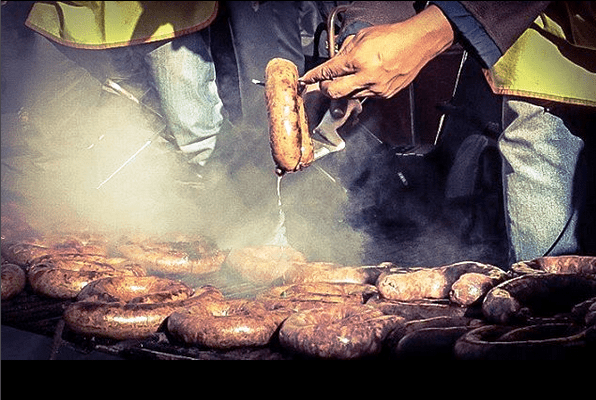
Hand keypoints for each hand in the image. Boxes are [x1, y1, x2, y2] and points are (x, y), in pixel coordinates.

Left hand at [300, 5, 453, 99]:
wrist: (417, 43)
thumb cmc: (392, 37)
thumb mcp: (362, 37)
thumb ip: (344, 51)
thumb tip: (333, 61)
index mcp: (358, 59)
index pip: (329, 72)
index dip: (315, 77)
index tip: (307, 80)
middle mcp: (366, 77)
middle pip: (334, 92)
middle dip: (325, 89)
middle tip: (323, 84)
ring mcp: (376, 88)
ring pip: (349, 95)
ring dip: (344, 89)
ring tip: (349, 77)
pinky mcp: (384, 95)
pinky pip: (364, 96)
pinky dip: (359, 89)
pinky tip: (364, 79)